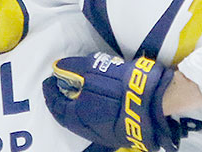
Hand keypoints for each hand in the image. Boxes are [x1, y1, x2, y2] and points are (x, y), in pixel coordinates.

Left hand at [43, 52, 178, 151]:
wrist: (153, 102)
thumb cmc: (120, 85)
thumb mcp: (93, 68)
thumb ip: (73, 68)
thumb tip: (59, 67)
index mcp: (77, 115)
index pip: (56, 104)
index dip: (50, 91)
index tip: (49, 81)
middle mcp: (87, 128)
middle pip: (68, 116)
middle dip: (62, 101)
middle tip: (62, 87)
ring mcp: (103, 133)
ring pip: (83, 121)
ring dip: (77, 107)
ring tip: (79, 93)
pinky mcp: (118, 133)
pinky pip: (97, 123)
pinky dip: (91, 112)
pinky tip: (98, 102)